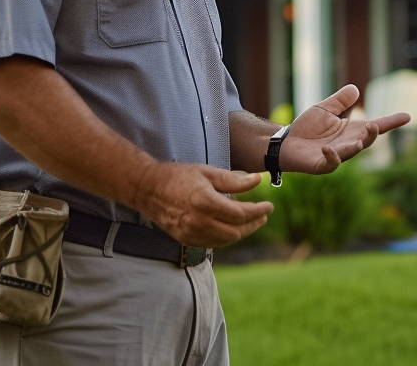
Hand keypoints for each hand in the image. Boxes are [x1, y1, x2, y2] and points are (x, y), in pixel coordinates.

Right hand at [134, 161, 273, 247]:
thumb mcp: (207, 172)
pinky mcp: (185, 240)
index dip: (258, 211)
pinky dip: (226, 237)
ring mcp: (191, 233)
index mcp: (205, 202)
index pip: (240, 214)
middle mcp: (199, 221)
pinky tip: (231, 228)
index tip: (269, 206)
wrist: (147, 189)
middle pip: (236, 231)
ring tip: (250, 222)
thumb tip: (257, 180)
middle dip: (253, 224)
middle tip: (263, 215)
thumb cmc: (178, 176)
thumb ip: (233, 180)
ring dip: (241, 232)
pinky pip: (213, 244)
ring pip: (226, 240)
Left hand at [280, 85, 411, 174]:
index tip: (407, 116)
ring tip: (358, 141)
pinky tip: (328, 149)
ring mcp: (336, 156)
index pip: (375, 127)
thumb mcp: (324, 109)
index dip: (391, 122)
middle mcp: (347, 144)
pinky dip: (332, 157)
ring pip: (350, 153)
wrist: (286, 142)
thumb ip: (340, 101)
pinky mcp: (322, 165)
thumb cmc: (307, 127)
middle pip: (366, 140)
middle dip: (371, 136)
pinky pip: (330, 163)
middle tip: (374, 127)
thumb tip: (355, 88)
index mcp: (351, 131)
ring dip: (355, 147)